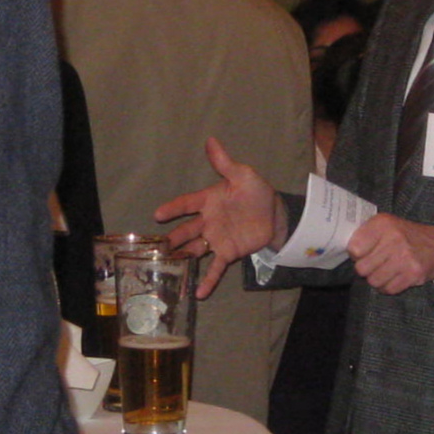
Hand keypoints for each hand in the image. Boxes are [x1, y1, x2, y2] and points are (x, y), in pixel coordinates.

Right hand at [155, 137, 288, 297]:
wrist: (275, 214)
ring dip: (183, 257)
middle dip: (173, 237)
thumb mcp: (242, 174)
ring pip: (195, 249)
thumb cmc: (256, 192)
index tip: (158, 214)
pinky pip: (215, 267)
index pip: (187, 204)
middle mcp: (207, 221)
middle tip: (159, 246)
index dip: (173, 208)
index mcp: (208, 200)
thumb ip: (224, 162)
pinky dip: (207, 280)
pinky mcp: (227, 253)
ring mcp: (216, 239)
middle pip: (186, 230)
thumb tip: (211, 140)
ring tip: (170, 267)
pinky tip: (199, 293)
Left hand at [349, 214, 433, 294]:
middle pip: (362, 268)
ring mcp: (404, 257)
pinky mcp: (413, 274)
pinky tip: (396, 277)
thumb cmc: (407, 237)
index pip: (354, 248)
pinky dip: (389, 287)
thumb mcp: (387, 225)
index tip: (364, 253)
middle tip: (377, 264)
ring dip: (378, 279)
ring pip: (374, 281)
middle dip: (367, 269)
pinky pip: (388, 289)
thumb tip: (347, 252)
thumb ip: (366, 234)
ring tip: (387, 270)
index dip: (357, 254)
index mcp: (383, 224)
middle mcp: (394, 239)